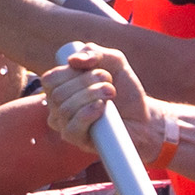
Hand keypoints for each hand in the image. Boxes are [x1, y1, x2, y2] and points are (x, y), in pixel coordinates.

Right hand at [38, 45, 174, 164]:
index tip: (96, 68)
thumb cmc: (125, 89)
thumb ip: (94, 52)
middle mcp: (58, 108)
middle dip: (85, 82)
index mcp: (61, 88)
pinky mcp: (78, 141)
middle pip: (58, 94)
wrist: (144, 115)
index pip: (50, 80)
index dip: (70, 72)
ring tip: (111, 93)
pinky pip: (71, 129)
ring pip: (64, 109)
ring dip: (91, 95)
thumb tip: (72, 60)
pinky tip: (101, 108)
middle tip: (108, 81)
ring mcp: (67, 126)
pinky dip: (87, 114)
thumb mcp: (114, 62)